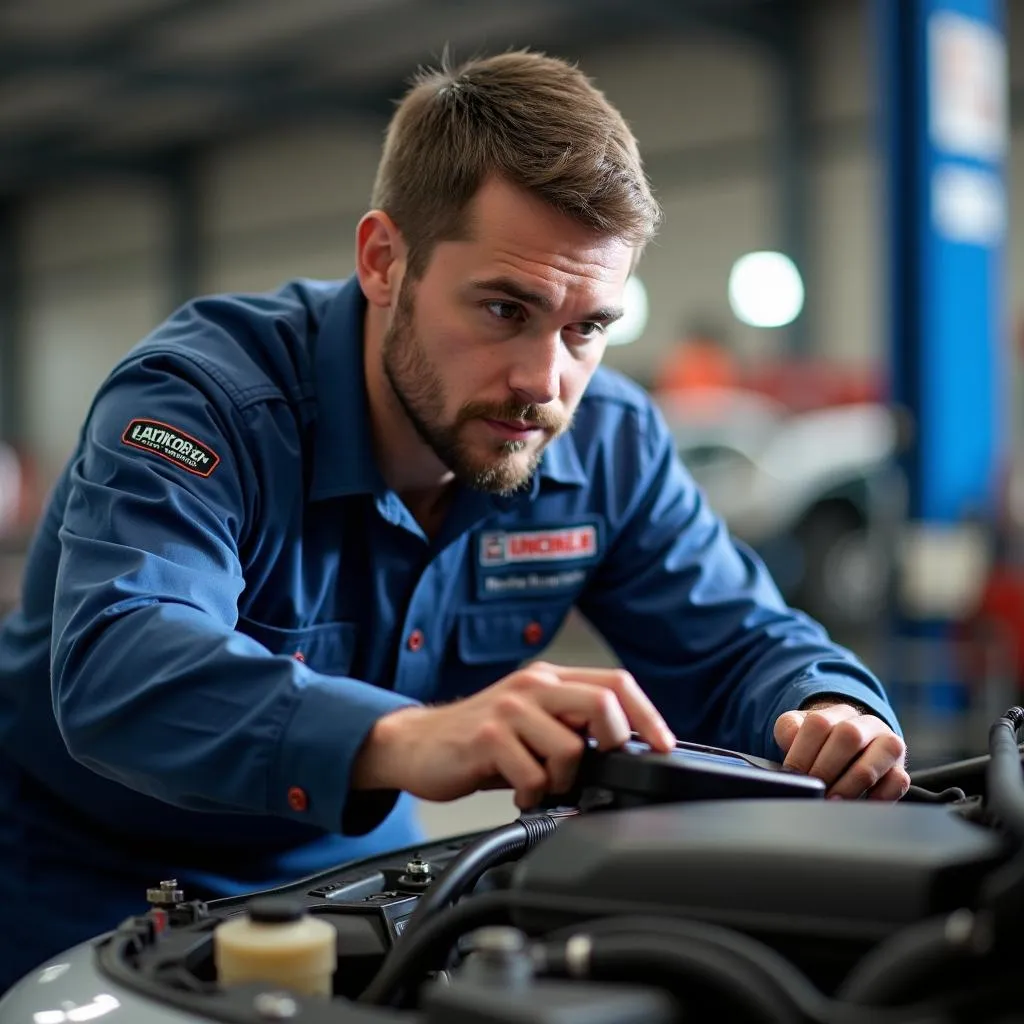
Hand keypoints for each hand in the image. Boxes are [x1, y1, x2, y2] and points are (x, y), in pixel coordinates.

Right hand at [353, 661, 675, 809]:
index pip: (615, 683)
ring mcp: (510, 708)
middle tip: (596, 771)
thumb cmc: (479, 739)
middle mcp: (533, 685)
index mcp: (550, 679)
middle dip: (614, 744)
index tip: (663, 746)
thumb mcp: (531, 723)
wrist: (415, 744)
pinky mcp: (488, 736)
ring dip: (564, 780)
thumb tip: (626, 753)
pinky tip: (518, 792)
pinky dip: (533, 794)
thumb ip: (571, 727)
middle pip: (603, 704)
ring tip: (542, 784)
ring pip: (571, 748)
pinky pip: (534, 774)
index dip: (647, 715)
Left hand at [773, 703, 909, 799]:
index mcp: (838, 712)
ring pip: (880, 753)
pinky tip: (859, 805)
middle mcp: (868, 724)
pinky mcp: (901, 770)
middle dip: (827, 767)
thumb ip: (789, 733)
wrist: (851, 753)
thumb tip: (789, 750)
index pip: (819, 723)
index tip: (792, 773)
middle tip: (813, 788)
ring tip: (832, 801)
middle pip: (850, 735)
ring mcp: (889, 746)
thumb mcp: (799, 732)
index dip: (802, 751)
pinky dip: (879, 795)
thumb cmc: (819, 744)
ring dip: (852, 782)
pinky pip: (898, 780)